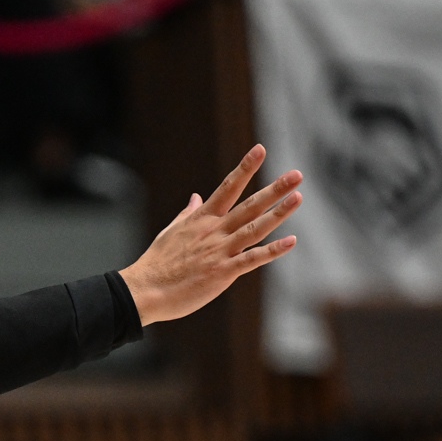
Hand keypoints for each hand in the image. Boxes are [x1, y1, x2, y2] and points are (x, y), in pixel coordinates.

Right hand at [118, 144, 300, 324]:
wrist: (144, 291)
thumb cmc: (157, 264)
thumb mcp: (170, 232)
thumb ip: (188, 213)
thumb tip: (196, 196)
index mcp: (202, 219)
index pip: (228, 187)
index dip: (246, 168)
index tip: (260, 149)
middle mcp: (214, 231)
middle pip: (250, 205)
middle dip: (274, 189)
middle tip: (297, 174)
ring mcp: (219, 251)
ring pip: (255, 228)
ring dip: (278, 213)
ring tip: (297, 198)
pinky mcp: (222, 272)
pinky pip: (252, 259)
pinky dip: (272, 251)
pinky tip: (291, 241)